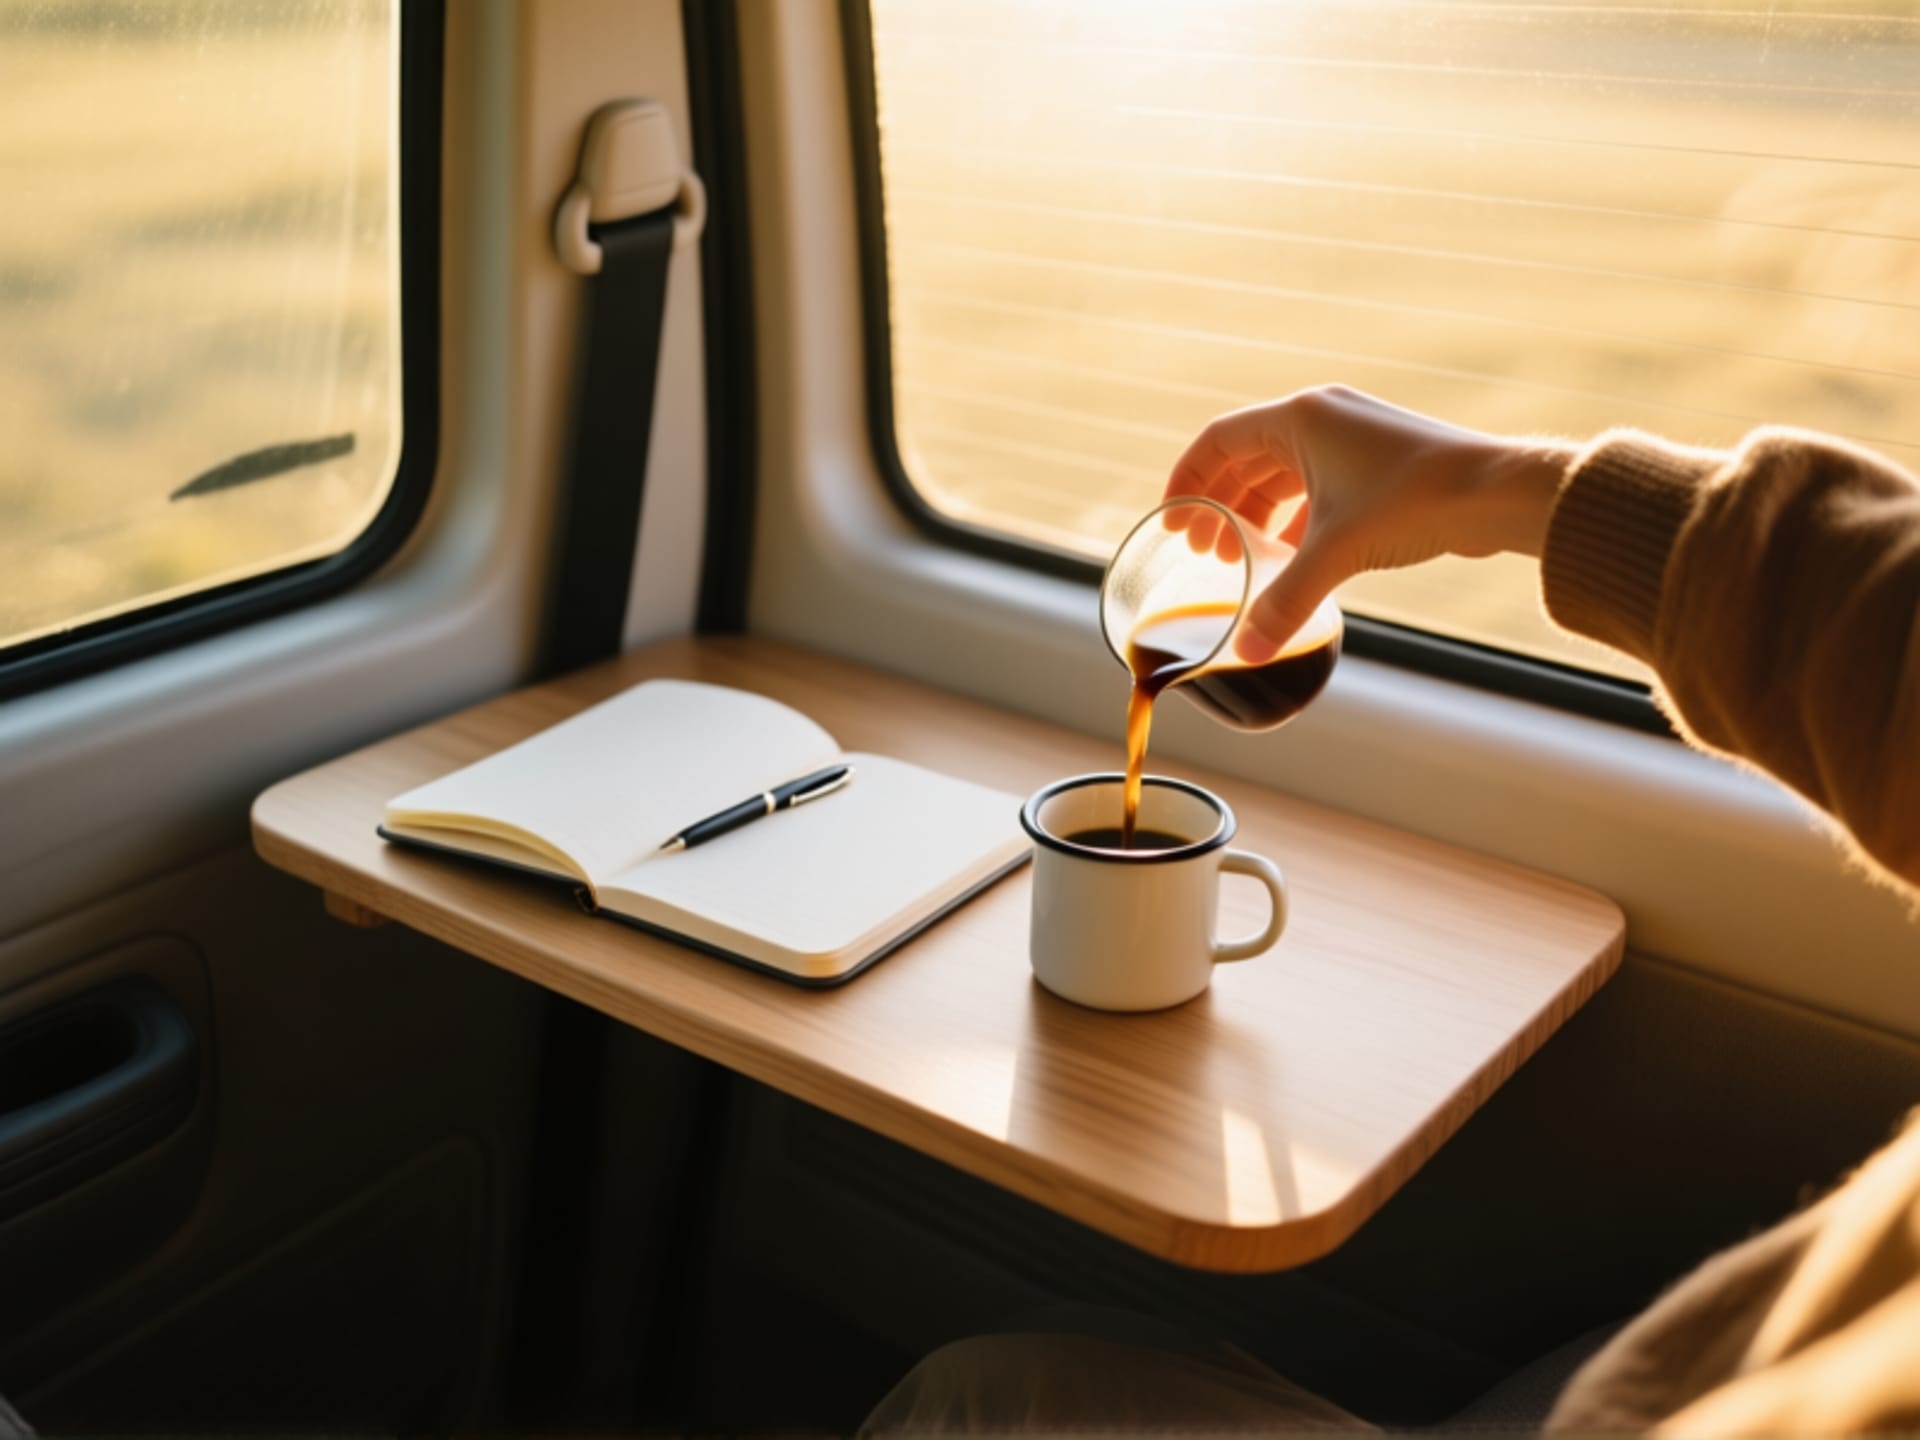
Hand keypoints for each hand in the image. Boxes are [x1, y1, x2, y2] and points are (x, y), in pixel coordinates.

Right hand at [1163, 386, 1575, 659]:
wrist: (1497, 492)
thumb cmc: (1416, 502)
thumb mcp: (1336, 553)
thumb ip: (1285, 601)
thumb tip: (1249, 652)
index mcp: (1299, 419)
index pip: (1217, 440)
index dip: (1186, 480)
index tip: (1174, 524)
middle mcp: (1321, 418)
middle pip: (1247, 458)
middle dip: (1221, 505)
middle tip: (1206, 551)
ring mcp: (1351, 437)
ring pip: (1283, 474)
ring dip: (1257, 514)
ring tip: (1241, 557)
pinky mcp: (1377, 461)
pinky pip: (1316, 485)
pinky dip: (1294, 519)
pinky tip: (1291, 557)